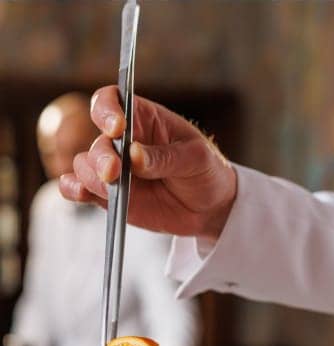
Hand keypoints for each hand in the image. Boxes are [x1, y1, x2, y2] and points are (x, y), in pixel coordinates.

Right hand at [58, 86, 237, 238]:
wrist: (211, 209)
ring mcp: (113, 168)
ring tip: (113, 190)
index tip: (117, 127)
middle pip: (97, 140)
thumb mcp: (197, 159)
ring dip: (92, 176)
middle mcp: (121, 140)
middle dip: (102, 156)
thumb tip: (133, 156)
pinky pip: (80, 188)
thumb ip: (166, 158)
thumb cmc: (206, 172)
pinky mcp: (109, 195)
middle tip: (114, 172)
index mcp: (143, 118)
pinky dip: (74, 189)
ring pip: (85, 165)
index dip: (107, 110)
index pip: (112, 100)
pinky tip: (80, 193)